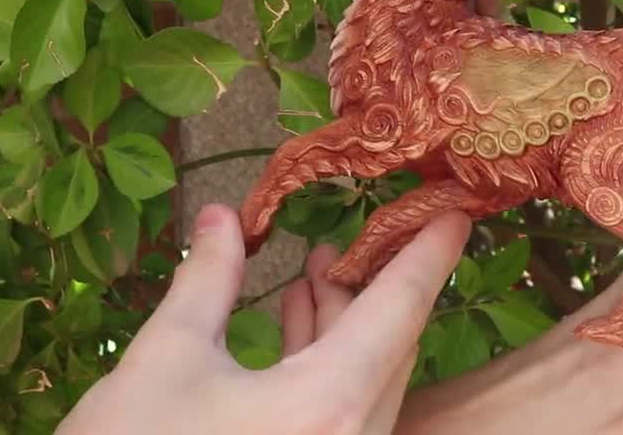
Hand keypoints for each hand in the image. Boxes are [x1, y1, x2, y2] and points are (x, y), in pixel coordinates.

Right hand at [58, 205, 469, 434]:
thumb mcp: (166, 358)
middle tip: (353, 236)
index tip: (457, 212)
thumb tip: (221, 216)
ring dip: (344, 325)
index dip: (429, 254)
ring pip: (366, 381)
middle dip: (371, 286)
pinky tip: (297, 325)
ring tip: (316, 271)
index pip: (399, 310)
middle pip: (388, 347)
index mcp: (328, 404)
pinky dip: (328, 365)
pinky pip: (344, 411)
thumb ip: (206, 281)